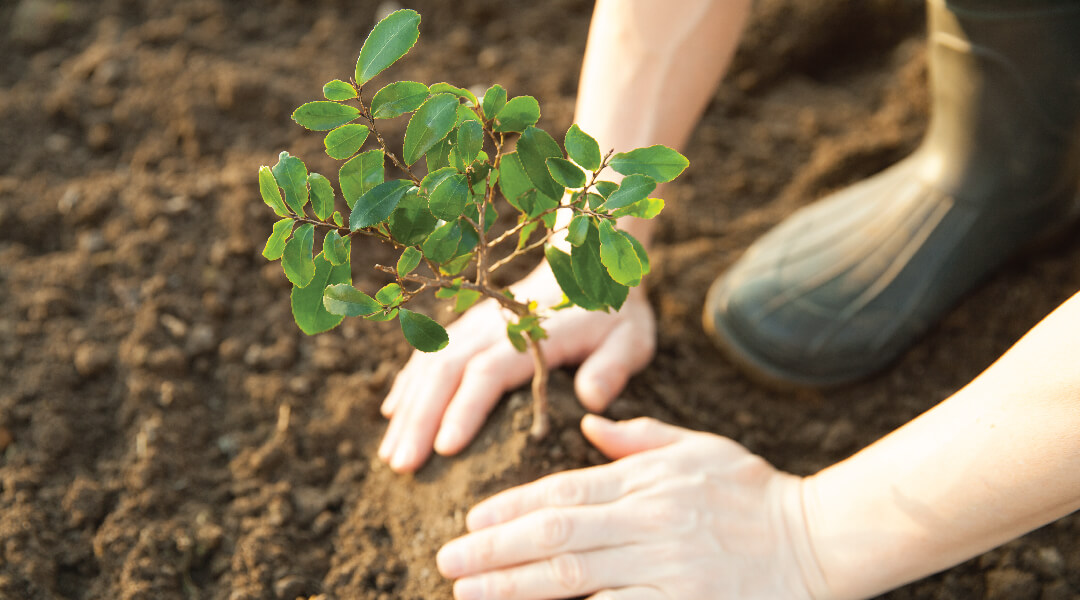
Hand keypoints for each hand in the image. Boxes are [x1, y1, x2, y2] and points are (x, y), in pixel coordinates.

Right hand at [378, 263, 656, 472]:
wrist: (587, 266)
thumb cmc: (612, 314)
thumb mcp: (630, 339)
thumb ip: (612, 368)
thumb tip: (591, 400)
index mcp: (531, 334)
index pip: (488, 373)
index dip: (464, 409)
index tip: (445, 449)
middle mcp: (493, 327)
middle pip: (445, 372)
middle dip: (420, 420)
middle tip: (402, 466)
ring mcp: (474, 325)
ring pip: (429, 365)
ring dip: (408, 409)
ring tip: (390, 455)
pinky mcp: (466, 328)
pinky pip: (428, 354)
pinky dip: (408, 384)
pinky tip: (392, 415)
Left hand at [436, 416, 825, 599]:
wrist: (819, 540)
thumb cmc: (754, 492)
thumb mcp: (698, 448)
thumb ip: (639, 437)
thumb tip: (589, 422)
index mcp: (647, 481)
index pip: (562, 493)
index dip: (510, 508)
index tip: (470, 522)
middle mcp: (649, 522)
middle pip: (556, 536)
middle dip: (495, 550)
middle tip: (448, 563)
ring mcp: (666, 568)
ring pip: (575, 578)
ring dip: (515, 588)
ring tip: (470, 594)